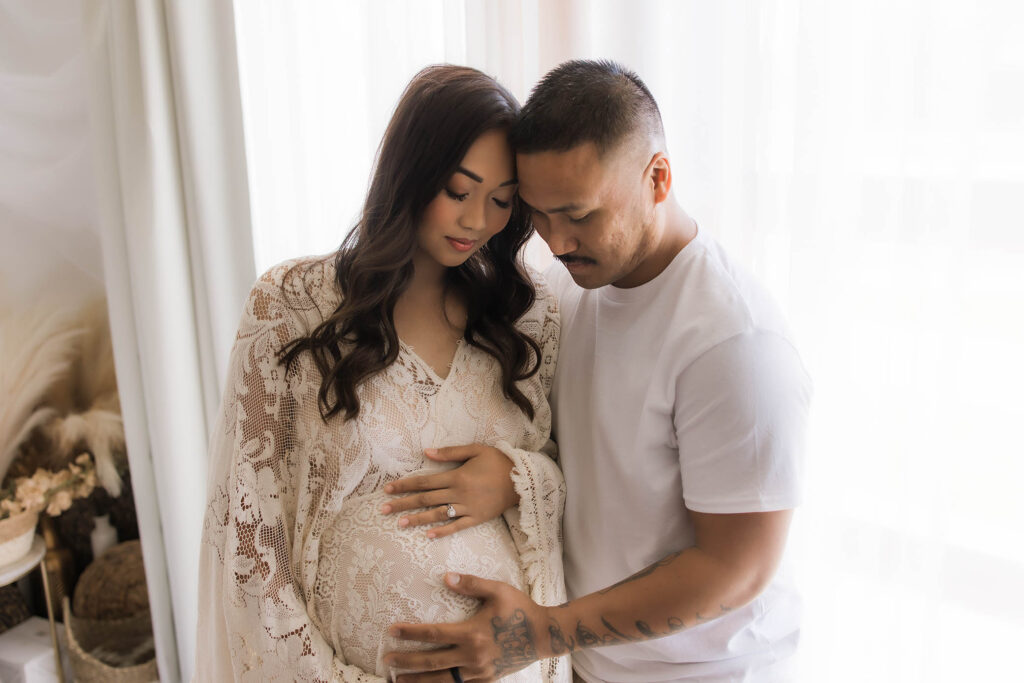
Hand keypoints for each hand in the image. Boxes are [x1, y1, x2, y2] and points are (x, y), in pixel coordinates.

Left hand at [380, 444, 518, 538]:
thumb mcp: (475, 449)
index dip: (404, 485)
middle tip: (383, 510)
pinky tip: (428, 535)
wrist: (523, 479)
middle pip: (425, 500)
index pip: (424, 482)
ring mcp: (468, 508)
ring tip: (399, 523)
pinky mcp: (477, 518)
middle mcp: (459, 494)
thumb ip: (450, 452)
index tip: (388, 489)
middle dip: (403, 504)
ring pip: (437, 515)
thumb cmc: (498, 461)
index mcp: (456, 476)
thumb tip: (426, 452)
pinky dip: (443, 531)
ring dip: (417, 519)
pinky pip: (457, 526)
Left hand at [386, 573, 547, 681]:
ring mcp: (479, 672)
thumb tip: (445, 577)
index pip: (433, 634)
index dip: (410, 633)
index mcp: (472, 633)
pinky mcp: (487, 679)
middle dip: (407, 661)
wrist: (545, 635)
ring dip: (418, 681)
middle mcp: (473, 656)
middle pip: (431, 662)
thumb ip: (471, 584)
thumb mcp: (498, 591)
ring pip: (442, 680)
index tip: (391, 631)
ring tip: (398, 680)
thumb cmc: (520, 609)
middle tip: (386, 660)